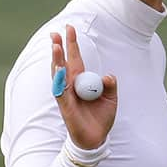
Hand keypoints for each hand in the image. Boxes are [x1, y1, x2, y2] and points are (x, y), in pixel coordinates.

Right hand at [50, 24, 117, 149]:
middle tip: (55, 32)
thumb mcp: (111, 98)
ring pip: (59, 73)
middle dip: (59, 47)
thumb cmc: (101, 117)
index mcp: (81, 81)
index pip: (75, 59)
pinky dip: (60, 79)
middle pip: (63, 62)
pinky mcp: (65, 105)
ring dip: (57, 59)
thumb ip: (110, 85)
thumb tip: (108, 76)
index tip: (69, 28)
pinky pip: (61, 90)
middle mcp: (71, 85)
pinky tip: (59, 68)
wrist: (97, 138)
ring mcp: (66, 94)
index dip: (72, 44)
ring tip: (55, 46)